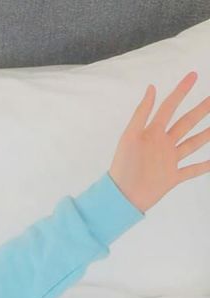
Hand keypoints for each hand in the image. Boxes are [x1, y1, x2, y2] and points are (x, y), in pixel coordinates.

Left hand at [109, 71, 209, 211]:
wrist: (121, 198)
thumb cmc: (122, 167)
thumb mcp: (130, 137)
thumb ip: (142, 113)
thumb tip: (151, 87)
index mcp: (152, 133)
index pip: (169, 107)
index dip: (181, 91)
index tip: (193, 75)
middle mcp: (163, 144)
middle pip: (186, 122)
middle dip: (201, 110)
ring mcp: (169, 160)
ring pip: (193, 143)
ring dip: (207, 134)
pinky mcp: (172, 177)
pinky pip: (191, 170)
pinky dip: (204, 166)